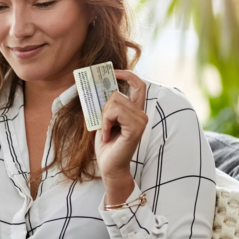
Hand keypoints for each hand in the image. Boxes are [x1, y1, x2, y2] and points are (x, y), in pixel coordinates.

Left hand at [94, 70, 147, 205]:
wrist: (109, 167)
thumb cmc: (107, 146)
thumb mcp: (104, 120)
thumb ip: (105, 104)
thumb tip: (96, 85)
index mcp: (135, 111)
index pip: (138, 84)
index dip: (126, 74)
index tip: (112, 72)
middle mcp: (141, 114)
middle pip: (116, 94)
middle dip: (103, 108)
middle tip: (103, 126)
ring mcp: (141, 120)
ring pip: (114, 102)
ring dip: (103, 118)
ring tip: (106, 132)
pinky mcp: (136, 128)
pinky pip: (114, 112)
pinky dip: (105, 123)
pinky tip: (107, 136)